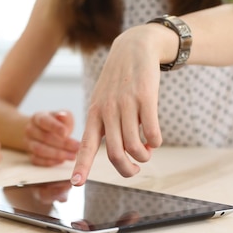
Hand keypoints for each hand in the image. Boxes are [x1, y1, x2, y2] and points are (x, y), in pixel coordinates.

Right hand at [25, 110, 79, 165]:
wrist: (41, 132)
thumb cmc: (56, 124)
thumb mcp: (62, 117)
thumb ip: (64, 117)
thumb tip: (63, 116)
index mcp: (38, 117)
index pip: (44, 121)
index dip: (55, 127)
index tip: (66, 133)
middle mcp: (30, 130)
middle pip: (44, 137)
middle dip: (63, 144)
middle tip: (77, 147)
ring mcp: (29, 143)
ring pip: (40, 150)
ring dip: (57, 154)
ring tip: (72, 156)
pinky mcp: (30, 155)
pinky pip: (37, 160)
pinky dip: (50, 162)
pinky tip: (62, 160)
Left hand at [71, 25, 169, 185]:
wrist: (134, 48)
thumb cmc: (118, 82)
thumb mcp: (103, 101)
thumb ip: (107, 127)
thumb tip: (121, 156)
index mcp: (94, 114)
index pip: (86, 145)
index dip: (82, 166)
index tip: (76, 183)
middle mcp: (107, 111)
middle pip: (114, 153)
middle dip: (127, 169)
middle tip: (135, 169)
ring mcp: (126, 104)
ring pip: (134, 146)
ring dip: (143, 156)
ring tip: (146, 151)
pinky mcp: (145, 97)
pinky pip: (152, 132)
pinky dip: (155, 142)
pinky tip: (155, 139)